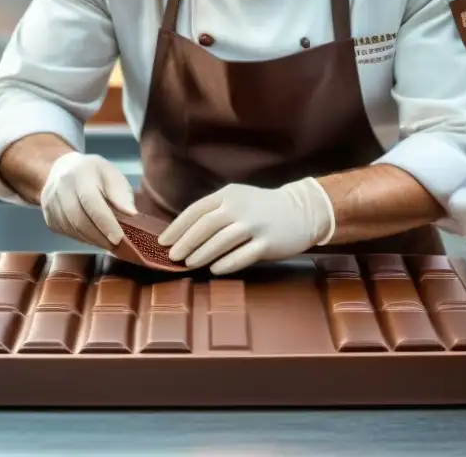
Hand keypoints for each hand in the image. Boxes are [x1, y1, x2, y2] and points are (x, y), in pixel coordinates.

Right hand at [40, 152, 136, 248]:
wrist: (63, 169)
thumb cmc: (94, 173)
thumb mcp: (112, 175)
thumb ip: (121, 194)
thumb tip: (131, 213)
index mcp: (80, 174)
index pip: (91, 202)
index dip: (105, 222)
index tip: (118, 238)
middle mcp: (61, 188)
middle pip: (79, 219)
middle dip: (99, 237)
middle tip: (116, 245)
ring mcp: (50, 202)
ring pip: (72, 229)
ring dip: (91, 240)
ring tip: (107, 243)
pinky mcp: (47, 215)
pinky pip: (66, 232)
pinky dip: (82, 238)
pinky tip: (93, 237)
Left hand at [158, 178, 335, 274]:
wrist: (301, 211)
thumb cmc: (262, 208)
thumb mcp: (238, 199)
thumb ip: (215, 211)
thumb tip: (184, 233)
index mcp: (229, 195)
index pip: (196, 210)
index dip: (177, 227)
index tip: (163, 241)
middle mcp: (240, 207)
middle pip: (206, 226)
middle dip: (186, 243)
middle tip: (172, 256)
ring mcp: (255, 225)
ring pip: (222, 241)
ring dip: (201, 254)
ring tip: (188, 264)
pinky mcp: (268, 242)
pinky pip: (243, 256)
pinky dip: (226, 264)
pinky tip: (214, 270)